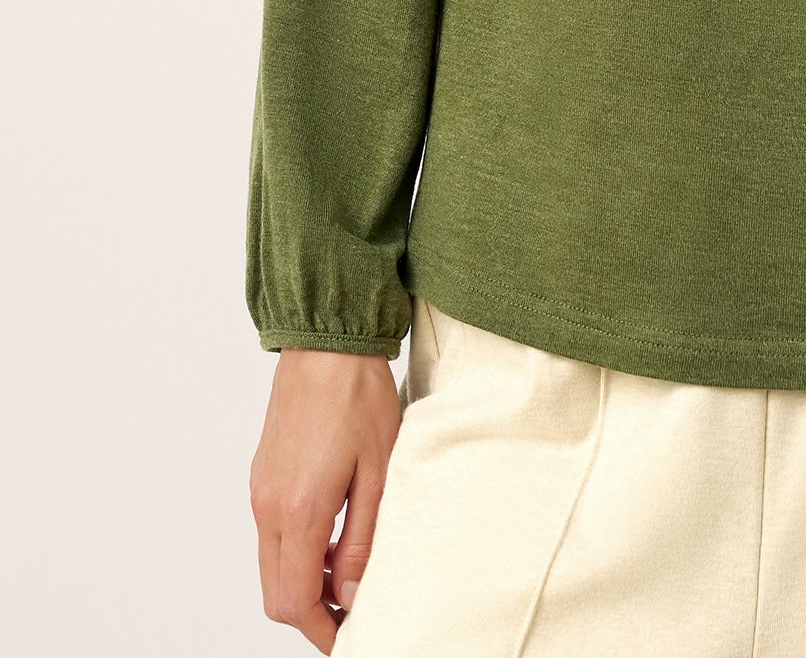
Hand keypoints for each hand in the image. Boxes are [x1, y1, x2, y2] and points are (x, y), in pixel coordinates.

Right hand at [249, 348, 400, 649]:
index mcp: (300, 509)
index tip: (349, 637)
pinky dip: (296, 553)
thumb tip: (353, 595)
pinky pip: (270, 536)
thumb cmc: (359, 395)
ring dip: (303, 583)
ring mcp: (260, 491)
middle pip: (276, 594)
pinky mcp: (261, 477)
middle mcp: (269, 506)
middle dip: (311, 614)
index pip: (296, 600)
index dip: (323, 630)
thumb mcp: (379, 470)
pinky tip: (332, 538)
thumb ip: (364, 540)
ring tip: (348, 576)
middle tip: (350, 613)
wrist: (325, 343)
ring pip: (270, 567)